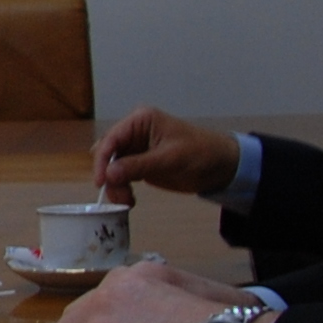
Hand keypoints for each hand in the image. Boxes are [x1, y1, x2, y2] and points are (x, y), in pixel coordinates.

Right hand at [92, 106, 240, 201]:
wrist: (222, 166)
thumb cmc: (200, 154)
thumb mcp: (169, 159)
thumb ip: (138, 166)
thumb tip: (108, 175)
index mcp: (140, 120)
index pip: (112, 138)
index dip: (102, 160)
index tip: (101, 182)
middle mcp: (134, 132)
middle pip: (108, 153)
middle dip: (109, 175)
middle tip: (117, 196)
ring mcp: (136, 149)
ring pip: (112, 167)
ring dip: (115, 185)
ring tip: (127, 201)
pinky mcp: (140, 164)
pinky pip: (121, 176)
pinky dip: (122, 188)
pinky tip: (130, 199)